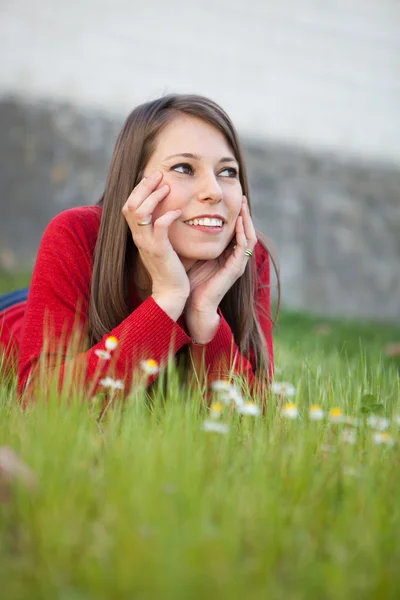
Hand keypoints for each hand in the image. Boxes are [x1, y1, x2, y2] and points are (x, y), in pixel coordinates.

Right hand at [122, 170, 189, 304]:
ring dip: (153, 197)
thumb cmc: (170, 268)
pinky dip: (167, 215)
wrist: (171, 293)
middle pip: (129, 205)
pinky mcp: (160, 251)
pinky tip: (178, 211)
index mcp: (138, 235)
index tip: (153, 177)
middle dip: (143, 186)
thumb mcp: (161, 244)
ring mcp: (147, 244)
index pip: (129, 205)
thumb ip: (160, 228)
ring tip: (167, 187)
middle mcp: (139, 238)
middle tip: (158, 174)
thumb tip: (168, 209)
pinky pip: (159, 227)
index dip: (139, 189)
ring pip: (139, 213)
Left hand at [185, 196, 256, 339]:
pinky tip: (238, 221)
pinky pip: (244, 247)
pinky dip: (242, 233)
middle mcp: (235, 259)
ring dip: (247, 220)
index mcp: (226, 255)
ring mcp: (237, 264)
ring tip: (243, 205)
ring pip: (249, 237)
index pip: (237, 231)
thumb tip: (185, 220)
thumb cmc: (190, 281)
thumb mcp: (194, 255)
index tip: (232, 200)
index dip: (236, 216)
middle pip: (246, 231)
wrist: (192, 303)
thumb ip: (196, 241)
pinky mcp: (236, 269)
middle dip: (245, 214)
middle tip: (241, 197)